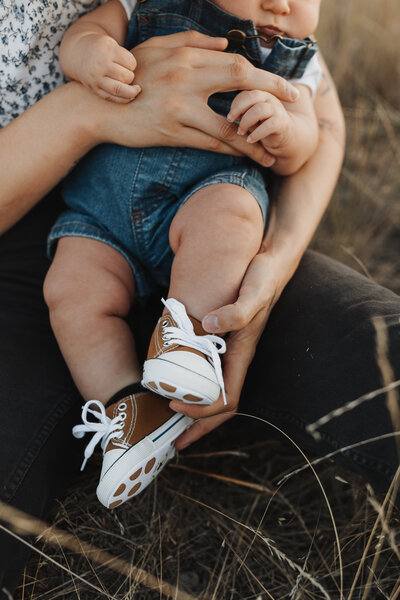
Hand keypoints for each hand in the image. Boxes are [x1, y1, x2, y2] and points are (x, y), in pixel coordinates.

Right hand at [73, 33, 139, 102]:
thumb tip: (146, 74)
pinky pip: (112, 98)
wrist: (78, 53)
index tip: (129, 64)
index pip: (130, 62)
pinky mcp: (95, 89)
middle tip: (129, 76)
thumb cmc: (102, 48)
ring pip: (119, 90)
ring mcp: (96, 79)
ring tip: (134, 89)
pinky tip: (128, 96)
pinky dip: (123, 99)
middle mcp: (100, 65)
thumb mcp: (112, 43)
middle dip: (131, 77)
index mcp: (107, 50)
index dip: (133, 65)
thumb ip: (125, 56)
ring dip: (130, 91)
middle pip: (126, 77)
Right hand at [99, 31, 298, 165]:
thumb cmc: (130, 74)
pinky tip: (244, 156)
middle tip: (294, 107)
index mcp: (186, 56)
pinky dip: (229, 151)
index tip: (287, 86)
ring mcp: (179, 108)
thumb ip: (192, 41)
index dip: (267, 76)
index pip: (237, 64)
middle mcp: (186, 79)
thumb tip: (226, 44)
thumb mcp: (157, 47)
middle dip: (271, 95)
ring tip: (271, 155)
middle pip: (240, 85)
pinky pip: (208, 144)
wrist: (98, 106)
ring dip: (253, 141)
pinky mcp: (171, 132)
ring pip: (227, 126)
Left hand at [171, 250, 289, 449]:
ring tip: (171, 422)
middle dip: (198, 426)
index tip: (175, 409)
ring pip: (214, 391)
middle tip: (173, 441)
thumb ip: (237, 311)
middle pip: (219, 404)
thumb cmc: (264, 280)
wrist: (272, 265)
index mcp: (243, 354)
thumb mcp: (253, 293)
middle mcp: (237, 358)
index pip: (226, 399)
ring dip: (195, 410)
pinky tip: (177, 382)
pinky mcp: (223, 341)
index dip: (202, 412)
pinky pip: (208, 371)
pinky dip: (193, 384)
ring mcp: (231, 351)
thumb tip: (212, 324)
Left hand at [228, 90, 294, 152]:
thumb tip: (226, 116)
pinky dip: (257, 133)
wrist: (285, 136)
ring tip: (241, 132)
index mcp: (259, 92)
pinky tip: (249, 140)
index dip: (235, 103)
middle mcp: (269, 97)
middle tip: (230, 120)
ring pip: (260, 109)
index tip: (229, 117)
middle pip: (252, 94)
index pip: (244, 90)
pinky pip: (270, 125)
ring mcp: (277, 109)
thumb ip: (239, 111)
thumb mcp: (247, 116)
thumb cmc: (261, 124)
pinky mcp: (282, 123)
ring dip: (246, 122)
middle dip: (238, 108)